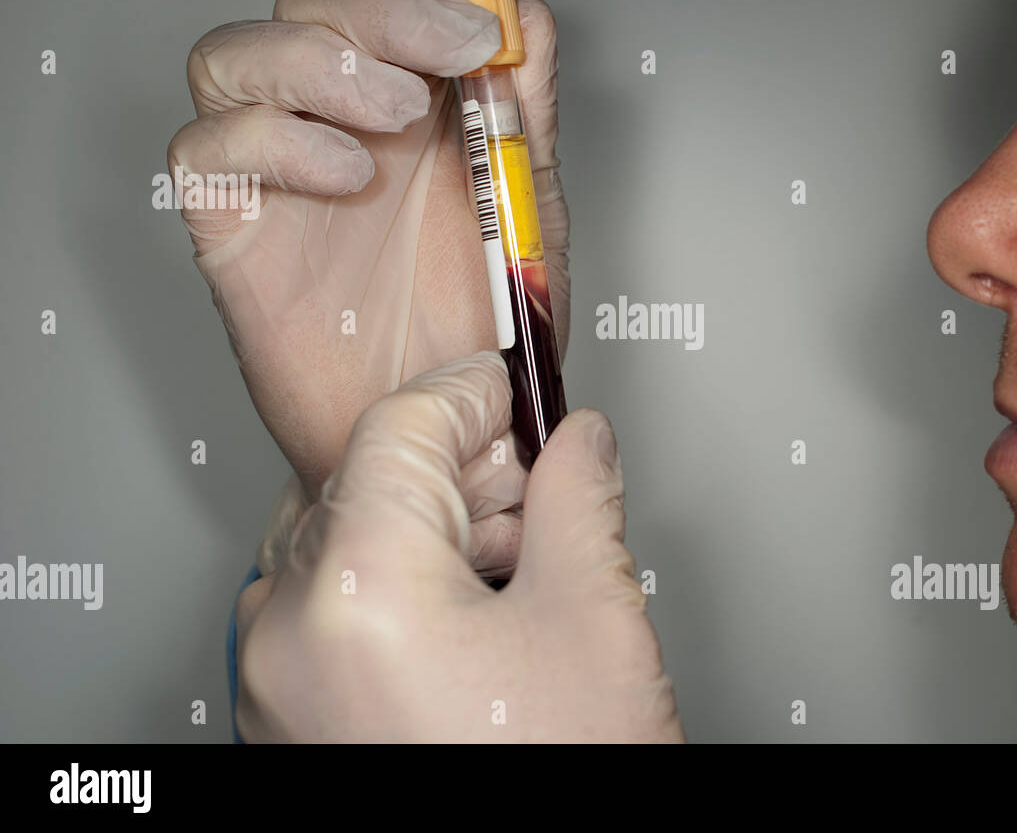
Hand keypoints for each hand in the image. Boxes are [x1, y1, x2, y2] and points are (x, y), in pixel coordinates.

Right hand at [166, 0, 570, 539]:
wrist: (438, 442)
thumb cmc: (480, 339)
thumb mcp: (529, 220)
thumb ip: (524, 120)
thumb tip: (529, 19)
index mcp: (415, 109)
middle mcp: (340, 127)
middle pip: (315, 2)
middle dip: (388, 3)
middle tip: (456, 44)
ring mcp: (279, 172)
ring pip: (238, 53)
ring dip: (325, 61)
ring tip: (401, 115)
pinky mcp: (235, 228)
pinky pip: (207, 146)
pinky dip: (276, 138)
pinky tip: (348, 175)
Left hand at [233, 352, 683, 742]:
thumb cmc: (561, 780)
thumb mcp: (594, 620)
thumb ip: (581, 498)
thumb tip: (578, 442)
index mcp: (355, 592)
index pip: (399, 429)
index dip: (471, 393)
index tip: (513, 386)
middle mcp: (284, 636)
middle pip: (363, 484)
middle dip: (459, 473)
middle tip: (540, 486)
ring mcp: (272, 687)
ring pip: (340, 546)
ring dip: (427, 531)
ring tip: (517, 567)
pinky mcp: (284, 723)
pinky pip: (324, 612)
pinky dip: (393, 588)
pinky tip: (472, 620)